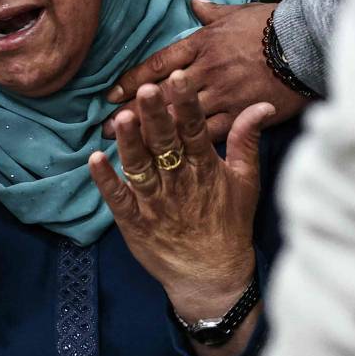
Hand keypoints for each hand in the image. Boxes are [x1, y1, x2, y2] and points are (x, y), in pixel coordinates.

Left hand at [90, 73, 269, 355]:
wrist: (212, 276)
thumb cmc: (230, 224)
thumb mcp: (246, 180)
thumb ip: (246, 139)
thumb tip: (260, 105)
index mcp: (205, 167)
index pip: (195, 129)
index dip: (186, 104)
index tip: (178, 79)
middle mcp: (178, 181)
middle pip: (164, 143)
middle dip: (155, 116)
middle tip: (147, 90)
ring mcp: (154, 202)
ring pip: (140, 166)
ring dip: (129, 143)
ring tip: (122, 118)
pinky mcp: (134, 221)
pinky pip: (118, 198)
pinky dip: (106, 181)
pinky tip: (95, 160)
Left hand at [107, 0, 308, 140]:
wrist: (306, 42)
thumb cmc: (272, 25)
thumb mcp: (237, 13)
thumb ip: (210, 12)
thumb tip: (192, 0)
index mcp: (202, 44)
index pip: (158, 63)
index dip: (132, 79)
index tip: (111, 93)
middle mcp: (206, 69)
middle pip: (160, 94)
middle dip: (132, 112)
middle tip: (106, 126)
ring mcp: (223, 92)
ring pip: (179, 116)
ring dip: (151, 132)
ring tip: (128, 146)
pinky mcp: (241, 112)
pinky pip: (209, 132)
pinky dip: (187, 145)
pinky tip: (169, 158)